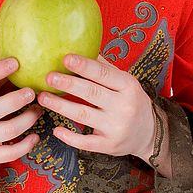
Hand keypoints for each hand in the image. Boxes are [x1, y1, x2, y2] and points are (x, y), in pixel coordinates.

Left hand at [36, 53, 155, 160]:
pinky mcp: (109, 145)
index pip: (103, 74)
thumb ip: (105, 68)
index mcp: (127, 86)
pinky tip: (56, 129)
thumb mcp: (125, 81)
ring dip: (61, 106)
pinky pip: (86, 142)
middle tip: (49, 76)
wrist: (149, 133)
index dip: (84, 66)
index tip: (65, 58)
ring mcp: (116, 127)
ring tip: (43, 97)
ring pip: (83, 115)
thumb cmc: (131, 100)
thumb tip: (82, 47)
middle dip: (68, 84)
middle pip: (91, 93)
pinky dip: (70, 137)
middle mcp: (123, 106)